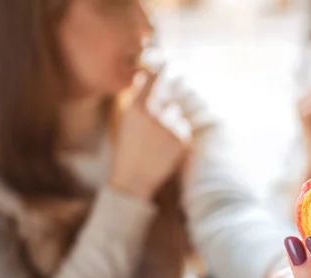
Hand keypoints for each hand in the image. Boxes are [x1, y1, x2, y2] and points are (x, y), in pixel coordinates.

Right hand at [109, 68, 187, 199]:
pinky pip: (184, 126)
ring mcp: (170, 125)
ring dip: (172, 118)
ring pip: (177, 111)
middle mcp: (155, 113)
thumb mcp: (126, 120)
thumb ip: (138, 98)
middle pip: (170, 92)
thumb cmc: (127, 148)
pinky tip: (165, 145)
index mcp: (138, 106)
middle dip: (168, 96)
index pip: (155, 77)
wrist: (133, 178)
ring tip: (158, 136)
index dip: (162, 70)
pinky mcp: (181, 138)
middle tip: (164, 106)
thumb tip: (147, 76)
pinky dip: (178, 132)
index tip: (166, 66)